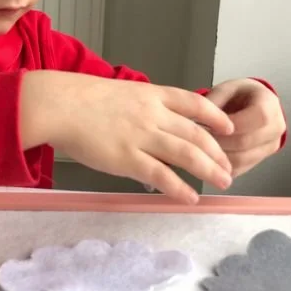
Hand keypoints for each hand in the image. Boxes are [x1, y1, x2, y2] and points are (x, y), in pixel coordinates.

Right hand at [19, 72, 235, 201]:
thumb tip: (157, 127)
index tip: (229, 128)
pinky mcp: (128, 158)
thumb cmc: (85, 99)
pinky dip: (179, 187)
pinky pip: (161, 175)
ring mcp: (143, 136)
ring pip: (186, 153)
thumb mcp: (123, 93)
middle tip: (229, 168)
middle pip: (196, 133)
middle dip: (217, 152)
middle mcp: (154, 114)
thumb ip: (144, 108)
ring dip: (209, 169)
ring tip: (222, 182)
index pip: (195, 103)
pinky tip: (190, 197)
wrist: (61, 105)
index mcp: (153, 95)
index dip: (215, 116)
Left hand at [202, 78, 285, 177]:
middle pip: (247, 142)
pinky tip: (209, 157)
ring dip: (218, 157)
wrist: (253, 105)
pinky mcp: (259, 161)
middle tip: (197, 139)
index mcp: (270, 104)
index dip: (231, 125)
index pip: (258, 118)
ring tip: (200, 148)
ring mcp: (270, 147)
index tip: (208, 125)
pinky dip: (221, 166)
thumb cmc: (240, 96)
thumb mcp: (226, 89)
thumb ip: (214, 101)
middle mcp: (276, 127)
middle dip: (219, 142)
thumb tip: (197, 120)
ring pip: (241, 160)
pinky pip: (239, 169)